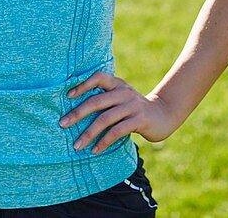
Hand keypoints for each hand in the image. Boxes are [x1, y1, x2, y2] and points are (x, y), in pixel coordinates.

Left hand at [58, 72, 176, 152]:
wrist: (164, 114)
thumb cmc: (134, 108)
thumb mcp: (121, 98)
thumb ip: (105, 99)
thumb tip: (75, 111)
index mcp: (117, 84)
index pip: (98, 77)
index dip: (82, 85)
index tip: (67, 96)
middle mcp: (124, 92)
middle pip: (96, 101)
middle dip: (77, 113)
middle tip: (63, 124)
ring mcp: (132, 106)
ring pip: (105, 119)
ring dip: (89, 133)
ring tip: (77, 145)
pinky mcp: (140, 120)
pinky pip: (117, 131)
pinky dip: (104, 141)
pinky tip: (95, 150)